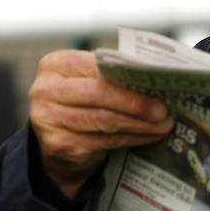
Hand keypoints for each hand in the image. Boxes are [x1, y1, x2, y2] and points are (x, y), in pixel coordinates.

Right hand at [29, 50, 172, 196]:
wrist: (57, 144)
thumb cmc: (82, 104)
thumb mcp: (89, 83)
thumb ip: (113, 76)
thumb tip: (157, 78)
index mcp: (56, 65)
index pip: (95, 65)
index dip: (127, 75)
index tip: (156, 82)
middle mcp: (46, 90)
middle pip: (98, 93)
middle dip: (136, 102)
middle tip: (163, 110)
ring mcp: (48, 119)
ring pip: (103, 120)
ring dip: (139, 123)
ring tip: (164, 124)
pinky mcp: (59, 145)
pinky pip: (104, 141)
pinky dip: (133, 138)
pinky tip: (151, 136)